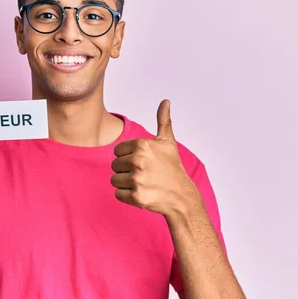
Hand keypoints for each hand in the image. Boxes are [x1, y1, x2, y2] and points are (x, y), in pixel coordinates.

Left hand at [111, 100, 199, 215]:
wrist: (182, 196)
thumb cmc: (172, 168)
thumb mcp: (168, 142)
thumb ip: (163, 121)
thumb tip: (165, 101)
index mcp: (142, 145)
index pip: (117, 151)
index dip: (128, 157)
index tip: (143, 162)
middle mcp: (138, 161)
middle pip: (114, 165)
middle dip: (126, 171)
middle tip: (144, 174)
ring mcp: (137, 179)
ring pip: (114, 180)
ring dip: (126, 184)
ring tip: (143, 184)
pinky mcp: (136, 196)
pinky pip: (118, 194)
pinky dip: (127, 197)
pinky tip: (142, 194)